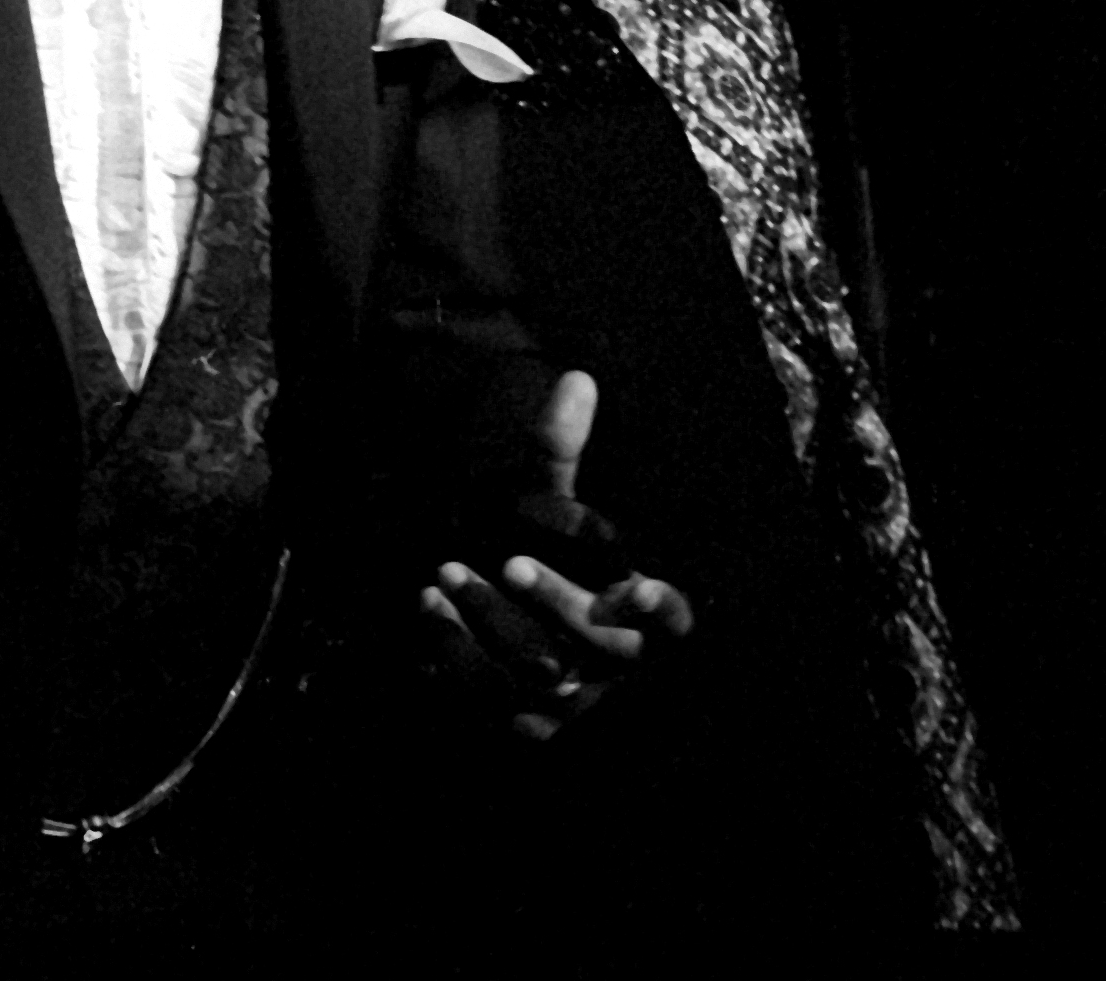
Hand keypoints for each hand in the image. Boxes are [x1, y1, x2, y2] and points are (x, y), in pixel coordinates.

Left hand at [419, 371, 694, 739]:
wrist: (511, 631)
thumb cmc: (550, 557)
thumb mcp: (557, 507)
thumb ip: (561, 455)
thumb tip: (576, 381)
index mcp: (649, 615)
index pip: (674, 622)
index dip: (659, 610)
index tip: (636, 586)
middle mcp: (617, 664)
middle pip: (600, 648)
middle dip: (556, 604)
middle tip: (510, 562)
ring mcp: (574, 703)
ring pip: (540, 678)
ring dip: (493, 625)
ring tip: (447, 575)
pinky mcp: (526, 725)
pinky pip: (492, 704)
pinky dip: (457, 656)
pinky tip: (431, 610)